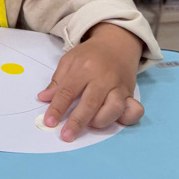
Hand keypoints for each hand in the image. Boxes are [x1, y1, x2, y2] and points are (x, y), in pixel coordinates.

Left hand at [37, 24, 143, 142]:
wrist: (116, 43)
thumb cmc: (89, 55)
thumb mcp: (69, 61)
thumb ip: (57, 81)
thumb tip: (44, 98)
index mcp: (84, 67)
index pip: (68, 91)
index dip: (57, 108)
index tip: (49, 122)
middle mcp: (103, 77)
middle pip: (91, 102)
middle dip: (77, 121)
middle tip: (66, 135)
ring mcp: (119, 86)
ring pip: (114, 108)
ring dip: (101, 121)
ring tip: (90, 125)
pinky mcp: (130, 93)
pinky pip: (135, 109)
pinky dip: (127, 118)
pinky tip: (116, 121)